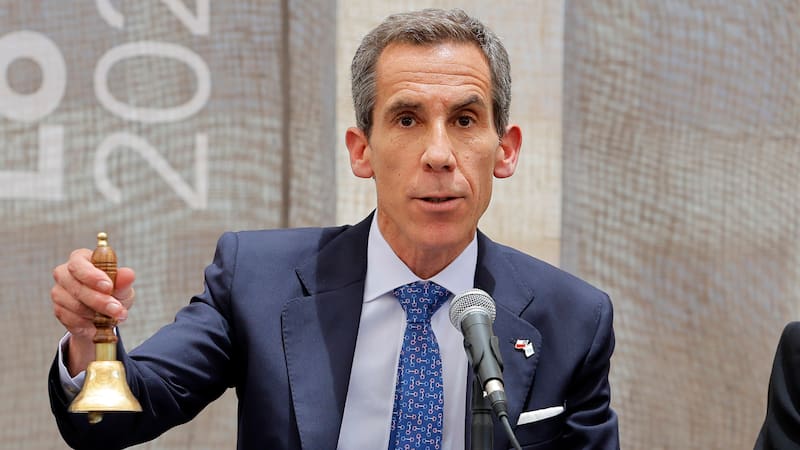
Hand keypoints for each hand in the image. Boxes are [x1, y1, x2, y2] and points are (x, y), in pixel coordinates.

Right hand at [51, 248, 135, 374]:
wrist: (106, 315)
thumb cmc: (114, 293)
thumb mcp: (123, 287)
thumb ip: (124, 281)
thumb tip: (128, 274)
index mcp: (81, 259)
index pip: (78, 263)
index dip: (92, 276)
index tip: (108, 287)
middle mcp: (64, 273)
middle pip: (75, 286)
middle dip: (98, 300)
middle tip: (117, 309)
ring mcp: (58, 292)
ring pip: (74, 304)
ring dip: (95, 314)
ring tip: (112, 317)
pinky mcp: (58, 310)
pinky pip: (70, 319)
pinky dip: (87, 324)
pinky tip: (97, 324)